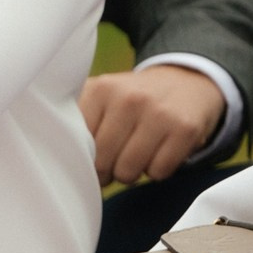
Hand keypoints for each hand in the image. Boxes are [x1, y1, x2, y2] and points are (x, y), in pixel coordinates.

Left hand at [79, 65, 227, 185]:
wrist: (189, 79)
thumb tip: (63, 163)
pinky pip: (159, 172)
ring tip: (137, 156)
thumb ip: (78, 122)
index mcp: (101, 90)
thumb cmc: (134, 100)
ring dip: (132, 173)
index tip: (95, 153)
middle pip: (102, 163)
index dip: (84, 159)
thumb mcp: (103, 97)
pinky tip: (160, 152)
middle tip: (117, 160)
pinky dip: (158, 171)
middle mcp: (130, 99)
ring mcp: (160, 113)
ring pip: (129, 172)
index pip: (77, 146)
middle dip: (108, 171)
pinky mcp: (185, 129)